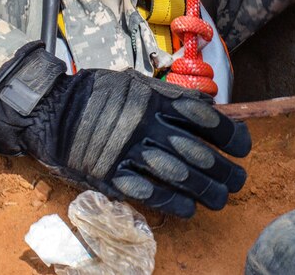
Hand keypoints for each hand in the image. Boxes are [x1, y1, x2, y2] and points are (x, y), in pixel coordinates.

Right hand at [0, 42, 250, 217]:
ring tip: (221, 200)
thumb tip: (209, 108)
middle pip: (199, 152)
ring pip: (180, 176)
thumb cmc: (98, 95)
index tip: (243, 147)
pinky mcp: (112, 174)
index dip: (230, 135)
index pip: (206, 119)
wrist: (51, 109)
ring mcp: (129, 151)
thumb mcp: (137, 84)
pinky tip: (189, 209)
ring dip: (207, 192)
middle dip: (225, 170)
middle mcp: (147, 125)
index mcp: (156, 100)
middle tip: (238, 180)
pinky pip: (149, 193)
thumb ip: (171, 97)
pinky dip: (173, 203)